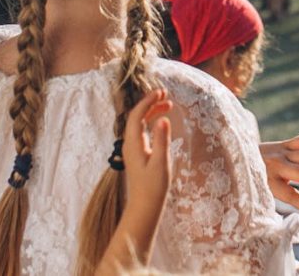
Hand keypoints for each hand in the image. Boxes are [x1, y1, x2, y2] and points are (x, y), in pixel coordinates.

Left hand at [121, 88, 172, 221]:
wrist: (144, 206)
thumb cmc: (153, 187)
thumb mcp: (161, 162)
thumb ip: (162, 140)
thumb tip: (163, 119)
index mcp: (133, 144)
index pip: (136, 115)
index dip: (147, 102)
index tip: (161, 92)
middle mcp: (130, 144)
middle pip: (137, 117)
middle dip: (150, 103)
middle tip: (165, 94)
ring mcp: (133, 149)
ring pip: (140, 123)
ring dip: (152, 112)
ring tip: (168, 104)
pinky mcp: (138, 154)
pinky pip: (143, 131)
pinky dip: (152, 122)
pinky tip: (163, 121)